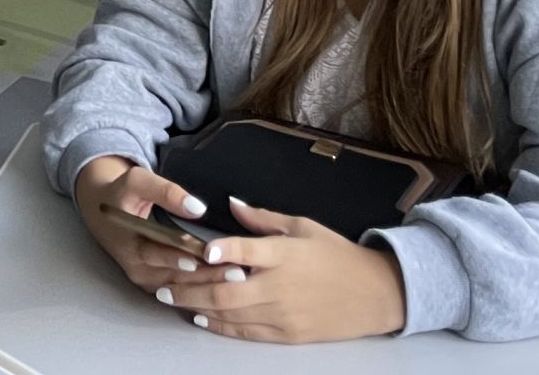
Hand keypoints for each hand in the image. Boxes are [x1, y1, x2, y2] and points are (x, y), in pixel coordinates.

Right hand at [72, 157, 228, 296]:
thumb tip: (198, 208)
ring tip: (238, 280)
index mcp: (128, 244)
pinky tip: (228, 289)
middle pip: (174, 277)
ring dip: (209, 287)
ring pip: (181, 290)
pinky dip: (204, 292)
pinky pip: (182, 294)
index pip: (156, 254)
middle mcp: (137, 269)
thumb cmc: (122, 194)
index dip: (180, 255)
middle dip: (206, 276)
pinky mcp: (156, 286)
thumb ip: (165, 192)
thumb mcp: (137, 182)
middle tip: (237, 273)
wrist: (103, 212)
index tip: (205, 255)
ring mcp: (147, 281)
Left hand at [156, 197, 407, 342]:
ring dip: (198, 308)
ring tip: (172, 299)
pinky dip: (221, 327)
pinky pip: (247, 333)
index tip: (197, 250)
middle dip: (189, 289)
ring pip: (231, 315)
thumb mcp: (303, 226)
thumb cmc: (337, 254)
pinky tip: (201, 319)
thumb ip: (263, 219)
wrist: (376, 294)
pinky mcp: (289, 334)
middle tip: (162, 285)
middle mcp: (280, 286)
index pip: (246, 251)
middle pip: (226, 292)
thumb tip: (231, 203)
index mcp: (284, 254)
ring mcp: (284, 314)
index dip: (220, 251)